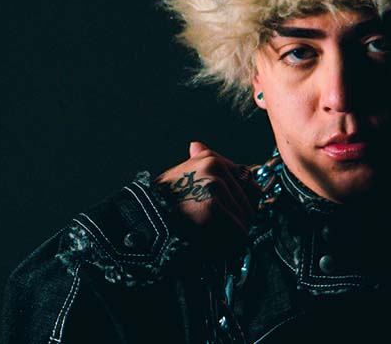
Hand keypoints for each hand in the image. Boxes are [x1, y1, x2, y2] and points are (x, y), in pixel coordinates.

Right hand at [153, 142, 260, 257]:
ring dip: (232, 235)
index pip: (249, 182)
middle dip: (237, 221)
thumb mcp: (177, 177)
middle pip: (250, 202)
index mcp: (210, 159)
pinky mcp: (212, 209)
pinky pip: (239, 234)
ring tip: (206, 237)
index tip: (229, 215)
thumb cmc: (160, 206)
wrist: (139, 226)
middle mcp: (214, 168)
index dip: (243, 202)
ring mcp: (213, 187)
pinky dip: (228, 246)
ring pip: (246, 220)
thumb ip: (196, 162)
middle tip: (212, 230)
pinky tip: (208, 245)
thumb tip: (196, 144)